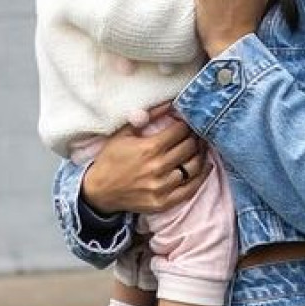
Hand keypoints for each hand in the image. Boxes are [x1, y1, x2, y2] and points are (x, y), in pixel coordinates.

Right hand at [79, 107, 205, 213]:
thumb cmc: (110, 159)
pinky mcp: (164, 202)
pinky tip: (205, 167)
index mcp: (149, 148)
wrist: (99, 191)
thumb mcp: (124, 133)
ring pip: (193, 167)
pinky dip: (201, 177)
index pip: (180, 131)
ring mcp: (162, 187)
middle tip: (196, 134)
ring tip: (201, 147)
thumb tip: (170, 103)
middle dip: (195, 138)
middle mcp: (158, 168)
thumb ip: (148, 117)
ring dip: (200, 155)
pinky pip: (190, 189)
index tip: (188, 122)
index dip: (187, 124)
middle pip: (189, 148)